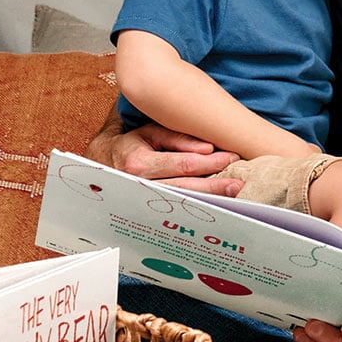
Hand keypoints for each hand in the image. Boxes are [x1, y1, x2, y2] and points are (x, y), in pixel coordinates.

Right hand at [84, 108, 243, 195]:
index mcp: (139, 163)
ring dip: (210, 199)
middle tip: (238, 184)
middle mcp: (140, 186)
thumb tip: (207, 148)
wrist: (103, 163)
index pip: (183, 165)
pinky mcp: (147, 209)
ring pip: (181, 202)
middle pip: (185, 188)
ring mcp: (143, 201)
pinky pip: (175, 208)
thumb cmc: (132, 144)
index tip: (231, 158)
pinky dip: (197, 206)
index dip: (209, 163)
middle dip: (215, 186)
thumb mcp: (151, 132)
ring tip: (233, 196)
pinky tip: (215, 205)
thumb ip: (178, 139)